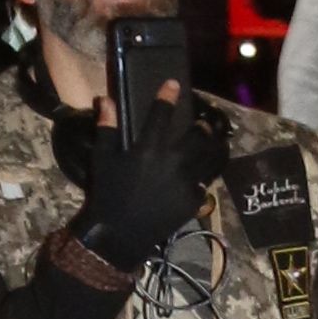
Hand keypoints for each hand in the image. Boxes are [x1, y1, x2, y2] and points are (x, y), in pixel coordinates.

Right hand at [74, 87, 207, 268]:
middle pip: (199, 136)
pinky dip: (205, 176)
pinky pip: (205, 183)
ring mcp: (186, 182)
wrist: (118, 234)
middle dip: (204, 126)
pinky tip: (204, 172)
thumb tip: (105, 100)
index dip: (168, 97)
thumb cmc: (108, 194)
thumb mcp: (103, 160)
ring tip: (213, 142)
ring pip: (210, 158)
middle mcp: (172, 162)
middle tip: (203, 124)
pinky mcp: (193, 200)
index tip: (174, 84)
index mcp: (148, 150)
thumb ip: (107, 128)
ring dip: (213, 147)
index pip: (161, 115)